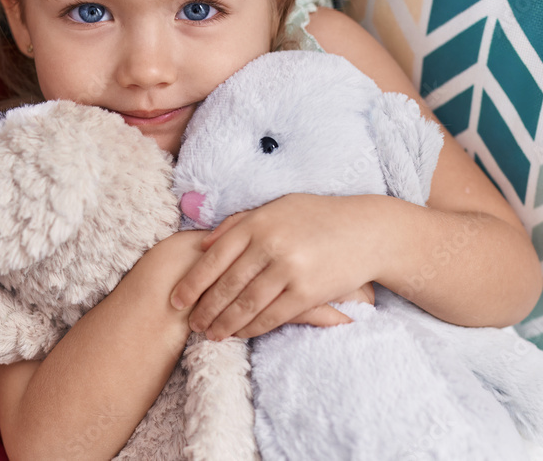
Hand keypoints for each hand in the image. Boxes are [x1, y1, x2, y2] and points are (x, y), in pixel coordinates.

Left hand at [168, 194, 383, 340]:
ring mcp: (288, 270)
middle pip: (226, 285)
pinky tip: (240, 333)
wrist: (366, 230)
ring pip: (246, 305)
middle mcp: (269, 245)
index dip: (192, 283)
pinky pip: (272, 316)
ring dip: (224, 324)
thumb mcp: (276, 207)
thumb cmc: (317, 216)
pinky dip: (252, 328)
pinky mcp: (307, 292)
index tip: (176, 300)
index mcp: (257, 223)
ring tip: (210, 334)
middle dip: (205, 309)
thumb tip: (203, 243)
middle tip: (190, 324)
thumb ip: (239, 223)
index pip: (213, 258)